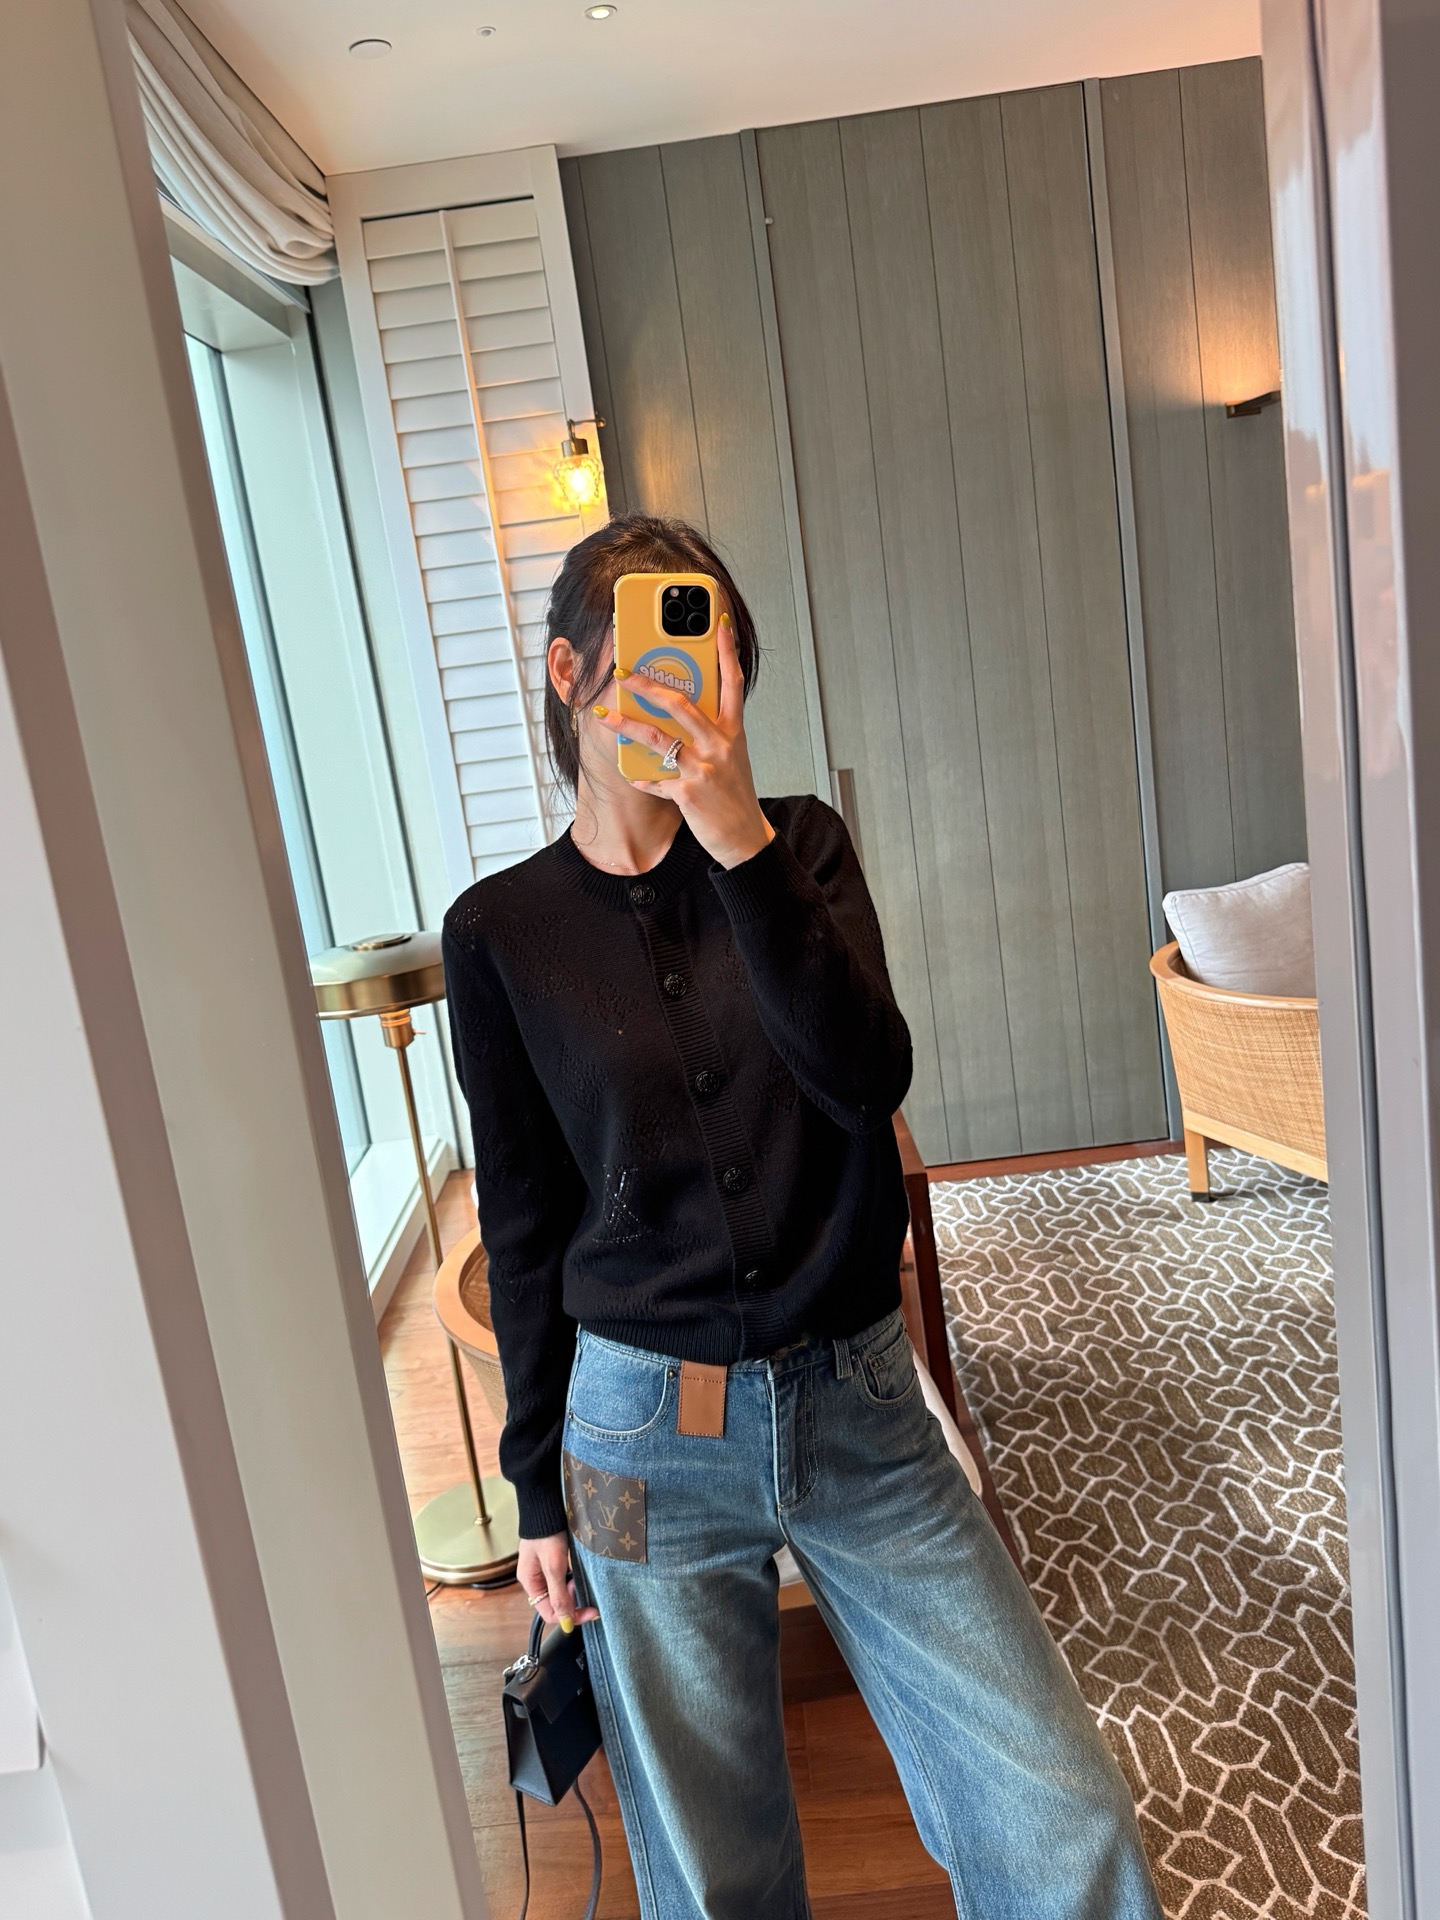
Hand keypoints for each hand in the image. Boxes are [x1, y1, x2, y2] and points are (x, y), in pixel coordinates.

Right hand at [518, 1533, 598, 1631]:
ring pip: (560, 1592)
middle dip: (572, 1602)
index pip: (550, 1613)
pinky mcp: (552, 1560)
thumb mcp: (554, 1566)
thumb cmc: (547, 1533)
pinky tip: (578, 1571)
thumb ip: (559, 1595)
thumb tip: (565, 1624)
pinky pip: (563, 1579)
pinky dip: (573, 1580)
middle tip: (583, 1588)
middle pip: (555, 1604)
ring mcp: (543, 1569)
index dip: (570, 1616)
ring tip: (580, 1578)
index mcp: (530, 1582)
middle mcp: (535, 1579)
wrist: (547, 1506)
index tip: (591, 1611)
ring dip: (573, 1591)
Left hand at [591, 613, 775, 869]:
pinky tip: (632, 776)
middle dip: (648, 685)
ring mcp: (703, 769)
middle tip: (624, 673)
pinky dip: (641, 778)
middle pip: (681, 704)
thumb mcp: (731, 756)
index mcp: (732, 732)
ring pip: (659, 738)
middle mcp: (719, 745)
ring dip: (627, 724)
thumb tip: (677, 710)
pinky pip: (655, 780)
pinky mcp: (688, 793)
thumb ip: (709, 732)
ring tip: (605, 716)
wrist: (744, 838)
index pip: (732, 682)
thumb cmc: (734, 794)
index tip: (719, 623)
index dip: (727, 651)